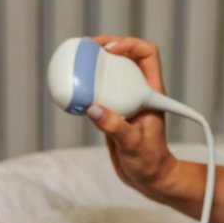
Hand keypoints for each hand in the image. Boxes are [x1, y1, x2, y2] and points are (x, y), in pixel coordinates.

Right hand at [86, 35, 182, 201]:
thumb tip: (93, 109)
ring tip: (76, 61)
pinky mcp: (112, 110)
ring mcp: (124, 100)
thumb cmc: (149, 161)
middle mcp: (138, 91)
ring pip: (110, 72)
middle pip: (124, 56)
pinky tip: (73, 88)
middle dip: (106, 46)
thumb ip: (114, 126)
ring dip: (94, 64)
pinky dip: (85, 85)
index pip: (147, 55)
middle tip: (87, 46)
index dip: (130, 44)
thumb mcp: (133, 144)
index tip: (110, 49)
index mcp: (150, 92)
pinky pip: (98, 90)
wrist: (147, 178)